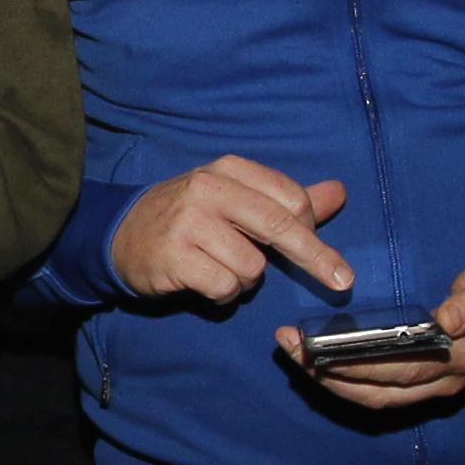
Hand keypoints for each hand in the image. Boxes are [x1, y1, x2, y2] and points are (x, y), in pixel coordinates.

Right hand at [110, 157, 353, 302]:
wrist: (121, 234)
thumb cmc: (189, 217)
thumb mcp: (236, 198)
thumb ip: (288, 199)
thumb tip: (339, 192)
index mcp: (230, 170)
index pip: (291, 198)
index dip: (311, 229)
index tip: (317, 250)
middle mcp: (209, 189)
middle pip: (280, 226)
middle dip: (316, 258)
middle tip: (343, 283)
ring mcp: (189, 223)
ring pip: (252, 266)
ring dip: (247, 280)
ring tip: (222, 269)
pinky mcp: (174, 257)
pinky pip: (225, 286)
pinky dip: (224, 294)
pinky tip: (205, 282)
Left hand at [280, 251, 464, 411]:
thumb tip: (446, 320)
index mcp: (462, 353)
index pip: (401, 364)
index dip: (358, 361)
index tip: (317, 346)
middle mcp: (447, 378)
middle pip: (381, 384)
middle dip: (330, 370)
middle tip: (288, 345)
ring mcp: (439, 386)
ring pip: (379, 396)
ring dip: (333, 383)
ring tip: (295, 358)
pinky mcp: (431, 386)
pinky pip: (385, 396)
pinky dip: (350, 387)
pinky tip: (322, 371)